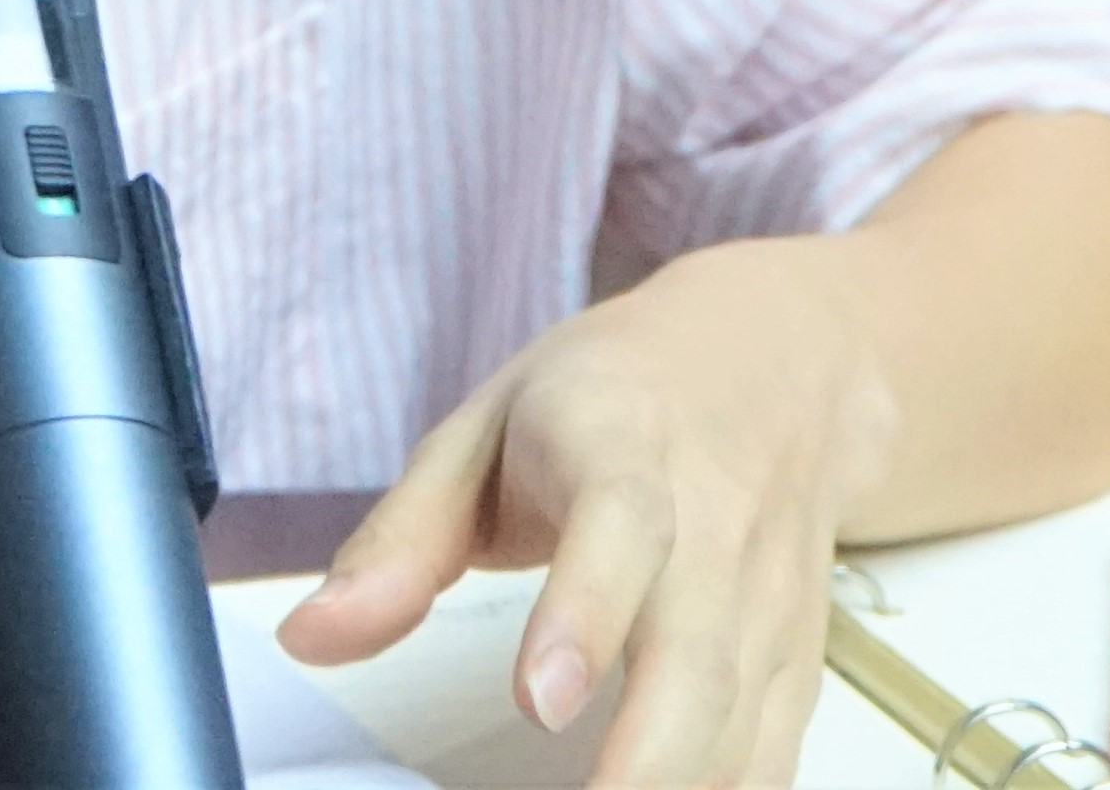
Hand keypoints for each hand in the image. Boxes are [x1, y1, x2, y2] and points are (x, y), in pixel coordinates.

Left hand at [272, 238, 901, 788]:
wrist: (775, 362)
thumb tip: (308, 637)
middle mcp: (713, 523)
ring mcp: (769, 599)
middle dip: (647, 756)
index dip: (586, 614)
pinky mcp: (801, 660)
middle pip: (699, 651)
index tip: (542, 702)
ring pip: (746, 716)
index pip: (620, 527)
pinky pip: (774, 752)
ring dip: (683, 785)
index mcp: (621, 443)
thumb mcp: (480, 429)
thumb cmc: (608, 396)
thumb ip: (399, 539)